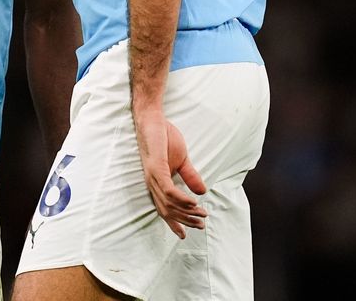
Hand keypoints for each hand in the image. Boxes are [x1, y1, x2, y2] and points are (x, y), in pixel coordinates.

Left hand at [133, 106, 207, 238]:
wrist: (154, 119)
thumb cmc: (164, 136)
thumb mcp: (181, 160)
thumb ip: (189, 176)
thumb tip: (202, 191)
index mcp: (156, 182)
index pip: (164, 208)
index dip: (174, 223)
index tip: (184, 236)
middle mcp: (152, 183)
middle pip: (167, 210)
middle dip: (185, 220)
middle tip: (201, 225)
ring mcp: (153, 176)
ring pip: (168, 203)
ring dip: (187, 211)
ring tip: (201, 214)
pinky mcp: (156, 168)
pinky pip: (168, 190)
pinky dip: (181, 199)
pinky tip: (192, 203)